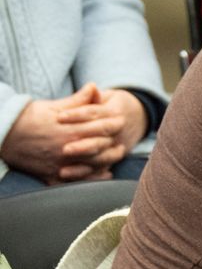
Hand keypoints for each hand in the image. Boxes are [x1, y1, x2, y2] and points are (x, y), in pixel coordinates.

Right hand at [0, 84, 119, 181]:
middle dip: (114, 142)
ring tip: (117, 154)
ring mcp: (60, 164)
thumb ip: (78, 100)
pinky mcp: (51, 175)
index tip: (123, 120)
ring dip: (108, 160)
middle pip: (100, 147)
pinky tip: (104, 173)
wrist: (3, 135)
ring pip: (92, 165)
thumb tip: (94, 86)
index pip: (101, 127)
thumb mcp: (54, 106)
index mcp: (69, 130)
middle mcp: (67, 149)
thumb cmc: (29, 117)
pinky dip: (92, 178)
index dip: (114, 123)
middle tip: (123, 138)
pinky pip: (76, 181)